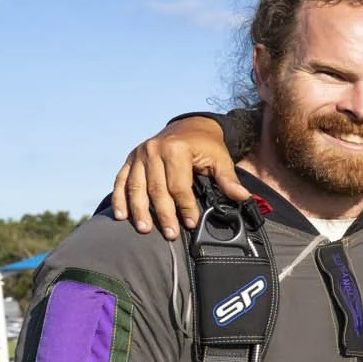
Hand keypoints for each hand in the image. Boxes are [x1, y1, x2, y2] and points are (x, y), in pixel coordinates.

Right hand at [111, 116, 241, 238]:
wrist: (189, 126)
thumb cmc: (207, 145)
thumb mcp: (221, 159)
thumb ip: (228, 179)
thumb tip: (242, 197)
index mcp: (176, 149)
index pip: (179, 185)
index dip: (185, 207)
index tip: (191, 224)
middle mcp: (154, 150)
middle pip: (156, 189)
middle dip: (163, 214)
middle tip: (170, 235)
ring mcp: (139, 154)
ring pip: (136, 186)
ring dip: (139, 210)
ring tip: (144, 229)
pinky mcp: (131, 158)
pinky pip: (121, 180)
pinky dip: (120, 198)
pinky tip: (121, 215)